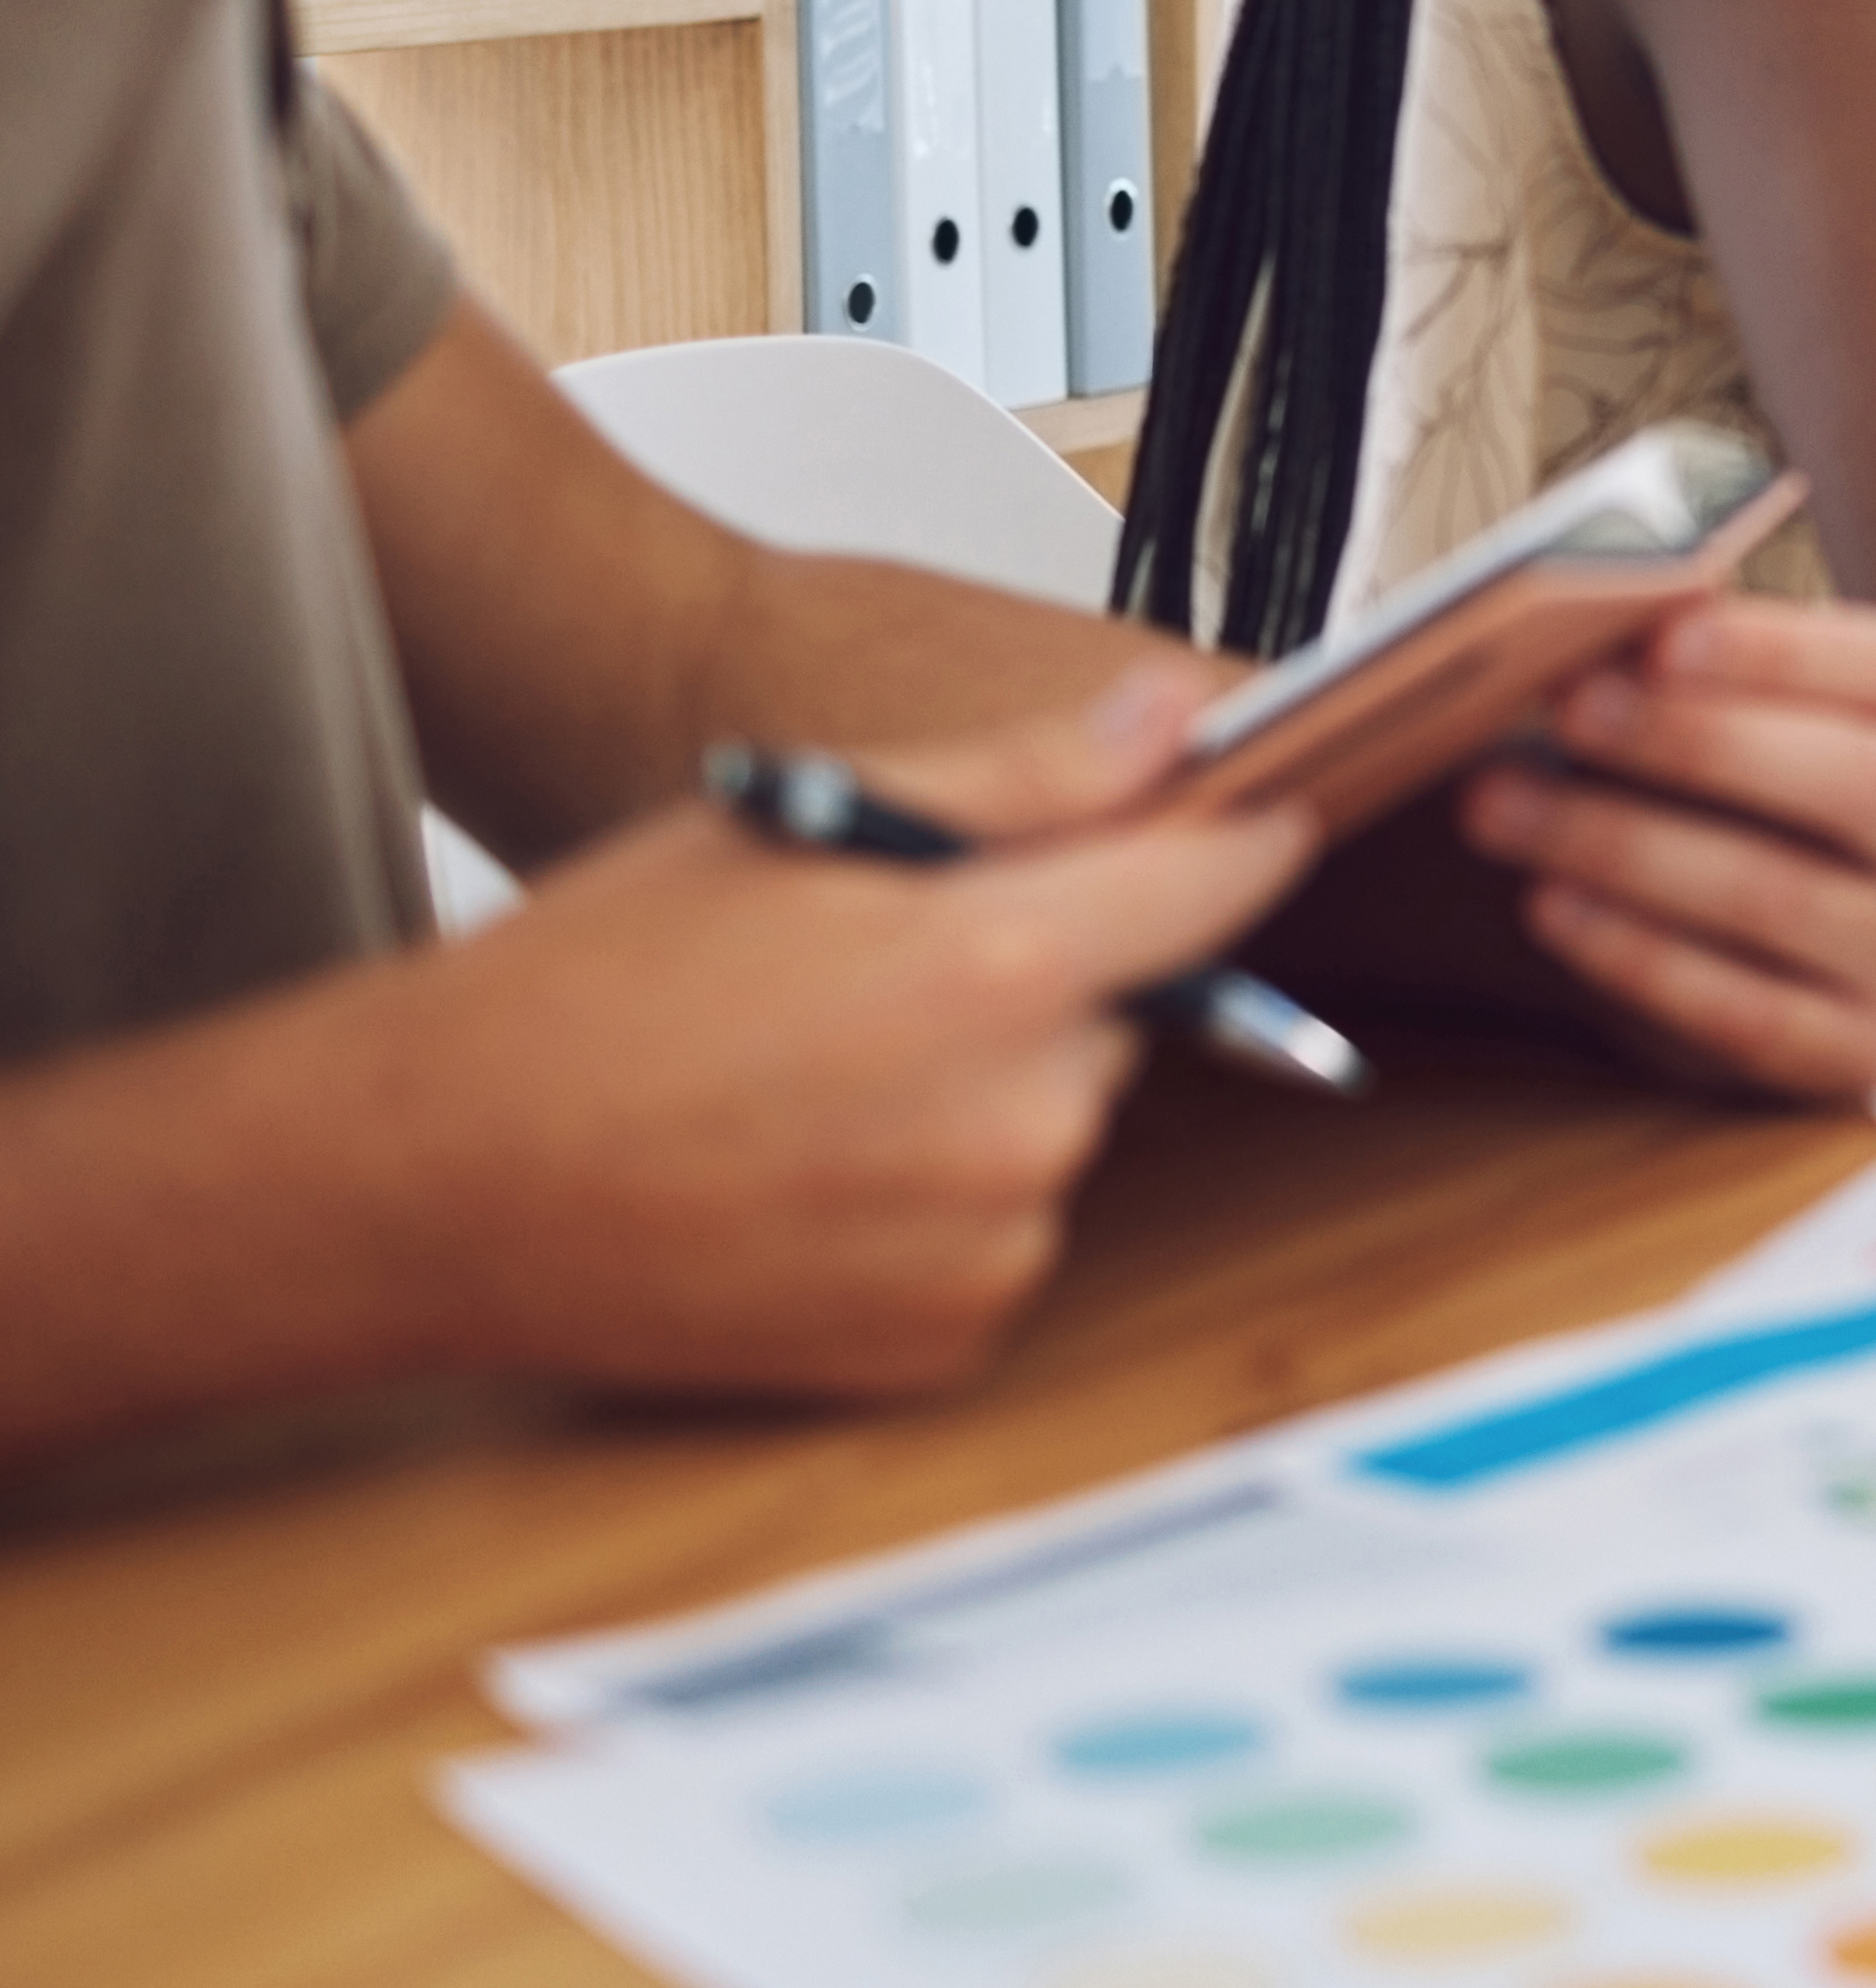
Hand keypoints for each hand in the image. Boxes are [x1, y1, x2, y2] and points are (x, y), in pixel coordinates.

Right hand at [368, 670, 1310, 1396]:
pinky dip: (937, 1203)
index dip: (1239, 845)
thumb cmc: (586, 987)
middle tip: (877, 978)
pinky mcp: (943, 1342)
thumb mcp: (800, 823)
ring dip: (985, 1094)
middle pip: (1125, 1012)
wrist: (426, 1179)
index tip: (1260, 824)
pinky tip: (809, 1175)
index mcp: (993, 970)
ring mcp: (987, 1246)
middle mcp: (1017, 1121)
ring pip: (1059, 1124)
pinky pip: (1002, 1235)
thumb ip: (1023, 776)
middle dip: (1041, 981)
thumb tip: (1168, 720)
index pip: (1213, 890)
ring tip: (812, 1083)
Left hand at [1459, 597, 1875, 1098]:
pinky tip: (1550, 905)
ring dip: (1630, 845)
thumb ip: (1700, 658)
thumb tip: (1611, 611)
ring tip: (1505, 806)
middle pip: (1859, 782)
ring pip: (1788, 898)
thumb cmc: (1736, 776)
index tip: (1661, 636)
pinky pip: (1752, 1014)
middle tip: (1571, 710)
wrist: (1744, 927)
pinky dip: (1639, 957)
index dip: (1785, 653)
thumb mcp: (1738, 700)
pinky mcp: (1866, 1051)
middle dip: (1701, 743)